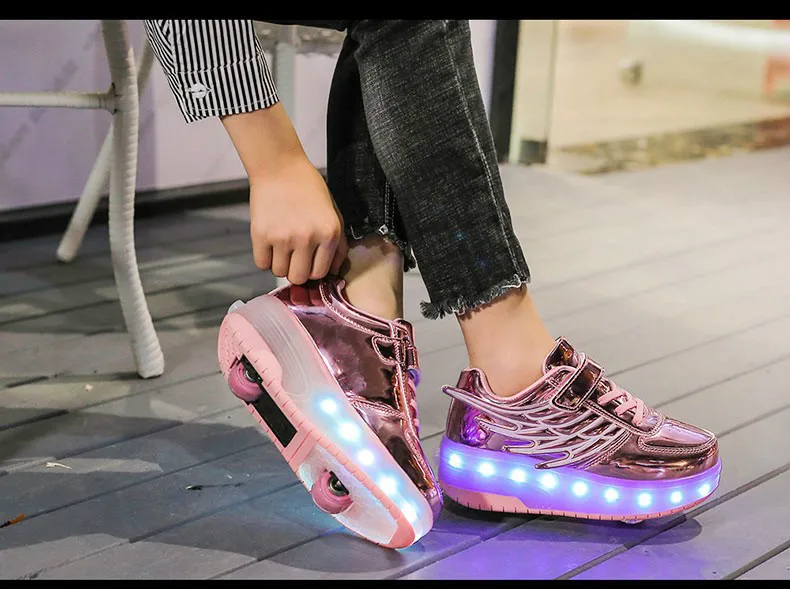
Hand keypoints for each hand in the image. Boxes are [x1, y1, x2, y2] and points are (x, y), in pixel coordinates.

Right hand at [249, 157, 347, 284]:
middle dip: (296, 270)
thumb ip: (338, 244)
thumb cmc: (308, 188)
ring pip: (280, 272)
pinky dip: (265, 258)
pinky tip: (270, 243)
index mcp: (329, 234)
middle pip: (299, 277)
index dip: (313, 270)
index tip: (308, 262)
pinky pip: (261, 264)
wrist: (280, 167)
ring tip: (282, 246)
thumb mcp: (333, 213)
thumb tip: (335, 272)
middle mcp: (307, 238)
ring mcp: (283, 238)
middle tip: (294, 257)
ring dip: (280, 263)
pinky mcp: (261, 235)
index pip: (320, 273)